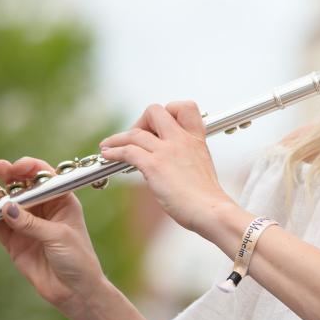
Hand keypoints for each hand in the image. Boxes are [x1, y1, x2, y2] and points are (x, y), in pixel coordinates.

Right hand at [0, 157, 105, 316]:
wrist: (75, 292)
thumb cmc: (78, 260)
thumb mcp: (59, 237)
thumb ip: (32, 223)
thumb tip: (6, 207)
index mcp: (62, 201)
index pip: (43, 176)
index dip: (29, 168)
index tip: (17, 168)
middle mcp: (43, 209)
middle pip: (21, 186)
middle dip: (7, 175)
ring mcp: (26, 224)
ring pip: (5, 203)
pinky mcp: (13, 241)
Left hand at [99, 101, 234, 237]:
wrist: (212, 212)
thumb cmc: (208, 199)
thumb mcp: (201, 170)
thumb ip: (186, 159)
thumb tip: (168, 164)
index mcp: (196, 140)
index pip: (185, 107)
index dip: (169, 111)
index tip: (160, 127)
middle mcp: (182, 140)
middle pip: (155, 111)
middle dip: (141, 122)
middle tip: (136, 137)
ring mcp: (167, 151)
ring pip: (135, 132)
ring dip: (118, 138)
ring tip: (107, 145)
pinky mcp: (155, 166)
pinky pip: (127, 151)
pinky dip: (113, 152)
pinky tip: (108, 156)